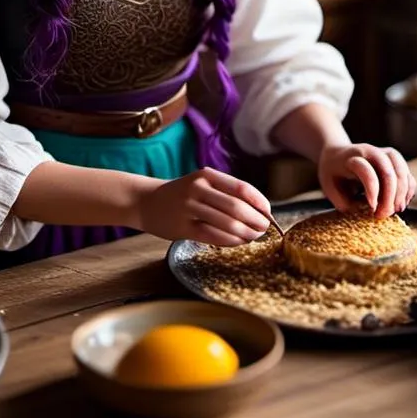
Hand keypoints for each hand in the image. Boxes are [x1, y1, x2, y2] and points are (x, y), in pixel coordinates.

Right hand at [133, 167, 271, 245]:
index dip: (259, 202)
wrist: (147, 201)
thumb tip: (259, 210)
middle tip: (264, 229)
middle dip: (255, 220)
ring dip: (245, 233)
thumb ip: (225, 193)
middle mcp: (197, 188)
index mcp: (207, 175)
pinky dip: (230, 241)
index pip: (241, 188)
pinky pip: (212, 236)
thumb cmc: (182, 194)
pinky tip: (239, 242)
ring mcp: (188, 207)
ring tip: (254, 237)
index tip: (269, 213)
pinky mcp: (182, 227)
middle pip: (236, 207)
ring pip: (226, 223)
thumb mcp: (202, 184)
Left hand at [318, 143, 415, 218]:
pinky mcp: (394, 160)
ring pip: (401, 170)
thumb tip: (369, 213)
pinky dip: (408, 190)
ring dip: (402, 194)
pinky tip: (401, 203)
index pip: (366, 170)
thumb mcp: (331, 189)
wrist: (336, 154)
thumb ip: (347, 203)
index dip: (372, 191)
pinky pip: (407, 174)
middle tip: (382, 215)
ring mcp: (383, 153)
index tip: (372, 209)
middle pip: (387, 172)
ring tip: (395, 210)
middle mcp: (369, 151)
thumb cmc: (333, 174)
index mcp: (350, 158)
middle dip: (389, 197)